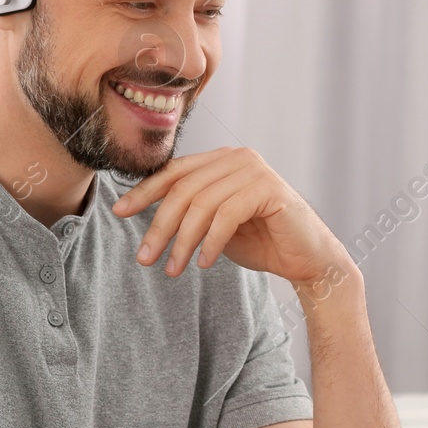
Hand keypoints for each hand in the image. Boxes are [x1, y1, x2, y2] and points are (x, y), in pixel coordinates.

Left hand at [110, 147, 350, 284]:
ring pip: (202, 204)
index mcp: (222, 160)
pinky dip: (211, 242)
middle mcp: (238, 158)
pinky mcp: (269, 189)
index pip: (174, 172)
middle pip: (183, 188)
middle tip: (145, 258)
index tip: (119, 212)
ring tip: (172, 269)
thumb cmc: (263, 243)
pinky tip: (205, 264)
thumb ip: (190, 212)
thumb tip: (148, 217)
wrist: (309, 260)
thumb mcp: (216, 225)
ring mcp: (255, 170)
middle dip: (159, 225)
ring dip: (183, 241)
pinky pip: (227, 215)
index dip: (144, 192)